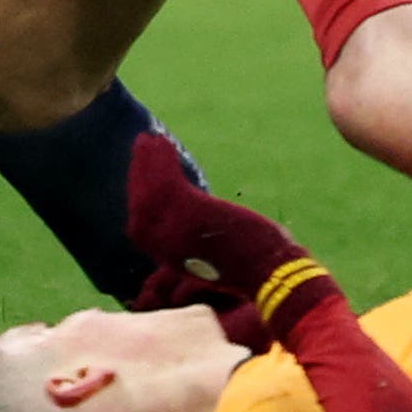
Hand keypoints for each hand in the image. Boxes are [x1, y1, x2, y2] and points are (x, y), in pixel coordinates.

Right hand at [125, 130, 309, 304]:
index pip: (142, 226)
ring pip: (150, 193)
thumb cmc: (253, 262)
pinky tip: (164, 142)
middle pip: (141, 207)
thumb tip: (192, 215)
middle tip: (142, 144)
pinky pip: (166, 185)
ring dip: (148, 163)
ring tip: (150, 139)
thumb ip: (196, 235)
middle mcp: (167, 249)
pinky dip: (160, 162)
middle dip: (139, 174)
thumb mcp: (215, 252)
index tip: (141, 171)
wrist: (272, 272)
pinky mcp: (191, 218)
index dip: (140, 196)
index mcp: (171, 259)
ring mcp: (176, 234)